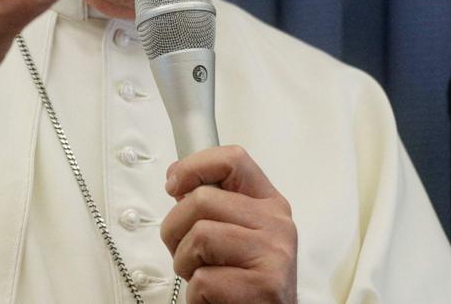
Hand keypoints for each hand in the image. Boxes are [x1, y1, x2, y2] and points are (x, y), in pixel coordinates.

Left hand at [160, 146, 296, 302]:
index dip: (194, 166)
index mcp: (269, 204)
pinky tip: (214, 299)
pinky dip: (196, 296)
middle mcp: (276, 223)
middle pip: (201, 200)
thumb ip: (214, 207)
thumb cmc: (245, 282)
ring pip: (199, 237)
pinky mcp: (264, 286)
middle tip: (187, 253)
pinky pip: (204, 280)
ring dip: (185, 264)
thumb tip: (179, 185)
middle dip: (176, 230)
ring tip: (203, 278)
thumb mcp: (237, 235)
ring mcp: (273, 254)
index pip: (233, 160)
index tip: (174, 185)